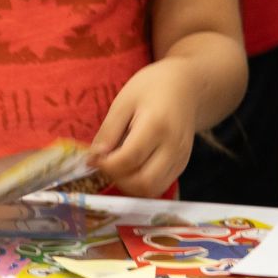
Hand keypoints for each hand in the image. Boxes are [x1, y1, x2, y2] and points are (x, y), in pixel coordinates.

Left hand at [89, 59, 197, 196]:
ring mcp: (181, 158)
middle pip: (144, 183)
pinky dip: (141, 183)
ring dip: (129, 185)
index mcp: (157, 126)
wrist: (185, 87)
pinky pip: (160, 185)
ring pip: (153, 190)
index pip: (129, 159)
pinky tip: (131, 166)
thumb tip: (94, 158)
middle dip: (118, 179)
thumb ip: (108, 132)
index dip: (106, 165)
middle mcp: (173, 147)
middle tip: (105, 164)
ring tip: (117, 165)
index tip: (93, 158)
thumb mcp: (123, 102)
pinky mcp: (182, 165)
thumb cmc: (151, 89)